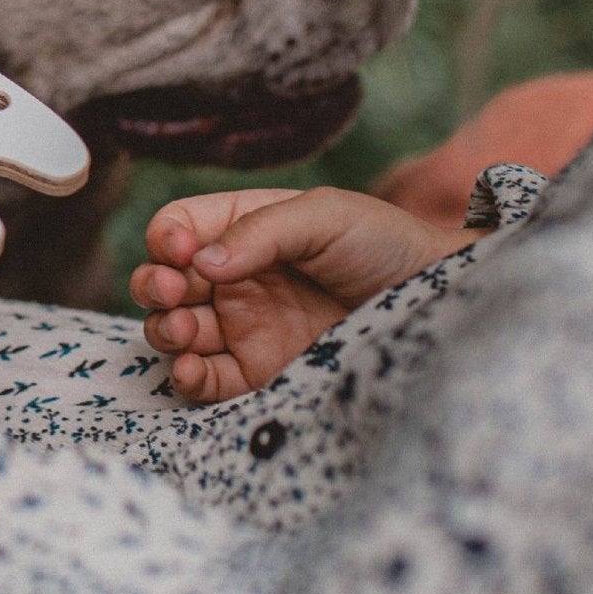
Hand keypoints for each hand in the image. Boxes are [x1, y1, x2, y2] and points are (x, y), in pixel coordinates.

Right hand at [131, 186, 473, 403]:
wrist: (438, 300)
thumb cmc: (384, 243)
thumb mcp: (324, 215)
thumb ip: (259, 232)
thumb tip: (199, 262)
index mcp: (241, 228)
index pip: (178, 228)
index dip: (166, 239)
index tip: (181, 252)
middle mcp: (233, 277)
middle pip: (163, 280)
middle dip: (153, 285)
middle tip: (172, 291)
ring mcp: (241, 326)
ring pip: (174, 330)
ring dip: (163, 329)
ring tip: (182, 331)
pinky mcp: (256, 372)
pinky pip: (205, 379)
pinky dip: (186, 377)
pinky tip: (192, 369)